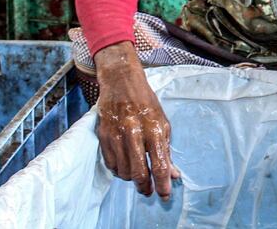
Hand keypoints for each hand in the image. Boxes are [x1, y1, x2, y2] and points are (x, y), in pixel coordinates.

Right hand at [95, 42, 179, 199]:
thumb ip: (166, 149)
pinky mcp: (103, 136)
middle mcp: (134, 132)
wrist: (121, 82)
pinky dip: (119, 170)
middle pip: (139, 172)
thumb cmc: (146, 102)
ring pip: (123, 171)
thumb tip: (173, 173)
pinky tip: (125, 165)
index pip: (159, 164)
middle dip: (145, 187)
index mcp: (154, 128)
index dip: (163, 183)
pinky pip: (111, 164)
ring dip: (132, 179)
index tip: (165, 194)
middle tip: (149, 191)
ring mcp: (116, 135)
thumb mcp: (163, 122)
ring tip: (138, 175)